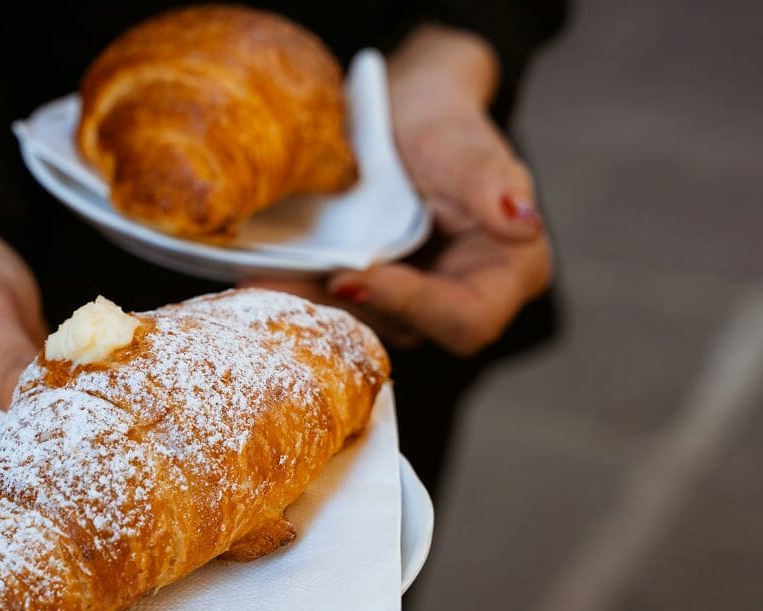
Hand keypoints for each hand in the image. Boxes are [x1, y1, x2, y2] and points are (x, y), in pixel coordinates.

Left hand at [248, 25, 551, 354]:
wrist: (403, 108)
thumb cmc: (439, 114)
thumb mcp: (459, 135)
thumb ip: (488, 178)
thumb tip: (522, 220)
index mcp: (509, 271)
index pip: (466, 318)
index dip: (411, 307)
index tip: (350, 276)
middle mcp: (464, 296)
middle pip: (409, 330)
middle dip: (346, 309)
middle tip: (282, 287)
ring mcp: (415, 300)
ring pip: (367, 324)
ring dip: (315, 307)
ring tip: (261, 283)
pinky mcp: (375, 293)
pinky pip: (340, 306)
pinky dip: (304, 293)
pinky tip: (264, 277)